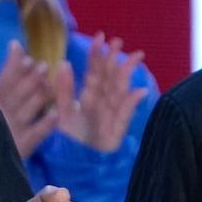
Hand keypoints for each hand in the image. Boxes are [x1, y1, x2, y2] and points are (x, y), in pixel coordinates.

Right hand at [0, 40, 58, 157]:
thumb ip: (8, 70)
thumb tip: (15, 43)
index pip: (4, 81)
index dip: (15, 70)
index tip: (27, 60)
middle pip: (18, 93)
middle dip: (31, 79)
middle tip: (43, 67)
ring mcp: (11, 130)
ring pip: (28, 108)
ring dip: (40, 95)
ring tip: (50, 83)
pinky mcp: (21, 146)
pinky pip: (36, 134)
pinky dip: (45, 124)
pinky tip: (55, 114)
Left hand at [54, 32, 147, 152]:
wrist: (73, 165)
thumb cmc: (68, 139)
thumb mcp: (61, 112)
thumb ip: (63, 90)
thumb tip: (64, 63)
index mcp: (89, 97)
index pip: (94, 72)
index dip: (97, 55)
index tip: (100, 36)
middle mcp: (102, 103)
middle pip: (109, 77)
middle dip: (114, 59)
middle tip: (117, 40)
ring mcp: (111, 115)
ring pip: (119, 91)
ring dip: (127, 74)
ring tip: (135, 56)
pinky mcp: (117, 130)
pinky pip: (124, 115)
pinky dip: (131, 104)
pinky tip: (139, 91)